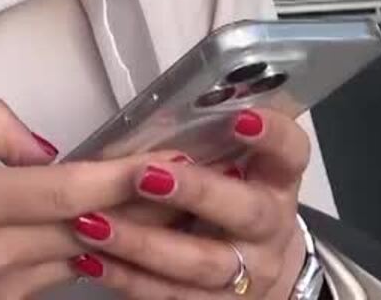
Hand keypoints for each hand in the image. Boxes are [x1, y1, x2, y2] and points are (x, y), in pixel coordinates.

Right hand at [0, 99, 166, 297]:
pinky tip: (115, 239)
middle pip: (90, 230)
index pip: (68, 191)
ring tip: (167, 210)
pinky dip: (92, 257)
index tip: (166, 162)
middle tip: (189, 184)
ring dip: (127, 236)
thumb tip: (42, 154)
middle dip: (146, 208)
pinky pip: (56, 277)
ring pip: (82, 259)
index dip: (122, 178)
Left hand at [63, 107, 310, 298]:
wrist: (260, 269)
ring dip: (143, 242)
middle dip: (197, 192)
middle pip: (247, 212)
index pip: (290, 152)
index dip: (272, 136)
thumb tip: (159, 100)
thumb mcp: (235, 164)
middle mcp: (271, 227)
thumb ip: (208, 138)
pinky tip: (90, 259)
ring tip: (91, 222)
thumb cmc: (232, 198)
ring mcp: (250, 272)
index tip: (239, 118)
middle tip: (145, 175)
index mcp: (278, 180)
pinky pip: (173, 297)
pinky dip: (128, 279)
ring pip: (201, 263)